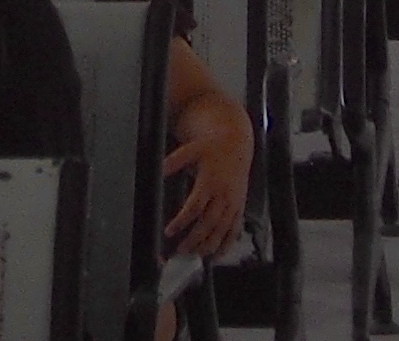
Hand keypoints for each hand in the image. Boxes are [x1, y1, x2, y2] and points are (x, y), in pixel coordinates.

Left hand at [164, 90, 255, 257]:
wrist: (237, 144)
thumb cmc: (212, 147)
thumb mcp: (191, 149)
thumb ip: (174, 161)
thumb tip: (158, 169)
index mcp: (210, 180)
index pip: (195, 206)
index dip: (182, 221)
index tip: (170, 231)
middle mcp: (223, 194)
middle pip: (209, 222)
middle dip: (195, 239)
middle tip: (180, 250)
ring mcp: (233, 202)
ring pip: (222, 229)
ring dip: (209, 245)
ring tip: (195, 255)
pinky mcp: (240, 207)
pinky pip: (235, 229)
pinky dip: (227, 244)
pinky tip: (217, 255)